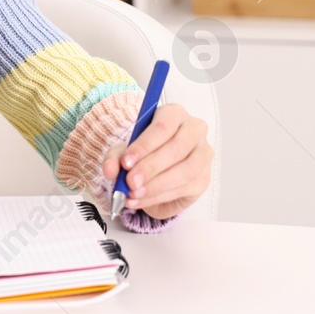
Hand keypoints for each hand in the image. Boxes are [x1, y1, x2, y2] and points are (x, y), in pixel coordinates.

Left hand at [100, 103, 212, 220]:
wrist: (157, 168)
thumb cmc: (145, 151)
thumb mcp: (124, 150)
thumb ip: (115, 158)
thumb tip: (110, 169)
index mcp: (174, 114)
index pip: (162, 127)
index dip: (144, 146)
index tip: (126, 162)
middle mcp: (194, 130)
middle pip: (177, 148)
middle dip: (151, 168)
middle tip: (130, 182)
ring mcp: (203, 154)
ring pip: (186, 170)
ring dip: (157, 185)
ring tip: (134, 193)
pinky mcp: (204, 178)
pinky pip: (185, 188)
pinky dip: (160, 197)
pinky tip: (142, 200)